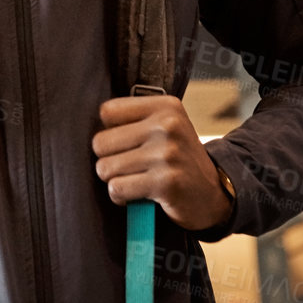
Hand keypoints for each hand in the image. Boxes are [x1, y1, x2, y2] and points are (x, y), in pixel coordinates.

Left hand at [92, 95, 231, 231]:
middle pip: (100, 142)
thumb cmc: (180, 159)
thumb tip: (88, 124)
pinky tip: (136, 195)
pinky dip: (120, 196)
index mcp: (165, 106)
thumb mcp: (167, 126)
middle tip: (128, 166)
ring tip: (133, 180)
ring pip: (105, 168)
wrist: (214, 194)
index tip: (125, 143)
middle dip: (108, 159)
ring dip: (114, 180)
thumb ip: (134, 119)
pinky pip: (117, 189)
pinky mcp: (165, 183)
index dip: (109, 131)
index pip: (107, 112)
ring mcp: (167, 154)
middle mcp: (167, 125)